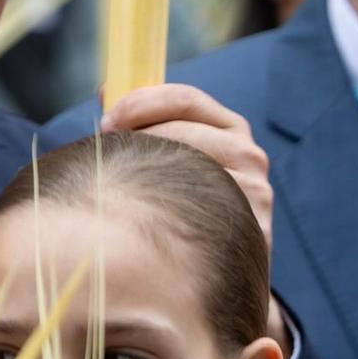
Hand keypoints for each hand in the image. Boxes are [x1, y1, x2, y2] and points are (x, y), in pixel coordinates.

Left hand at [102, 84, 273, 250]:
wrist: (222, 267)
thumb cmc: (189, 206)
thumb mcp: (178, 156)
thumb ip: (147, 124)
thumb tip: (105, 91)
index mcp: (231, 129)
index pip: (185, 98)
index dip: (140, 103)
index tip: (106, 121)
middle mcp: (249, 154)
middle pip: (181, 128)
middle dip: (136, 138)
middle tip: (102, 154)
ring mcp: (255, 188)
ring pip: (188, 164)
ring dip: (148, 171)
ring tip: (123, 187)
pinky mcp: (254, 224)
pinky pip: (199, 205)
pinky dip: (168, 206)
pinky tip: (149, 216)